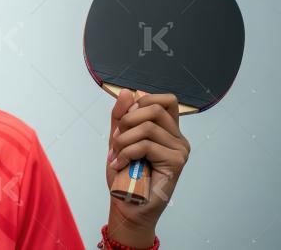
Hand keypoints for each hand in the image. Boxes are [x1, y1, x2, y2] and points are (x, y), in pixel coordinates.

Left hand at [105, 89, 190, 245]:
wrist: (126, 204)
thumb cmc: (124, 175)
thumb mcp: (118, 139)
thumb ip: (122, 116)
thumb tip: (128, 91)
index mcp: (168, 131)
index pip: (167, 100)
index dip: (144, 101)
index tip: (125, 119)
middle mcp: (178, 138)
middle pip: (155, 108)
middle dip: (127, 120)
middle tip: (116, 139)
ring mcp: (180, 150)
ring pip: (148, 126)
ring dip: (124, 140)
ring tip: (116, 156)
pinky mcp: (176, 162)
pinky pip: (146, 145)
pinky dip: (126, 153)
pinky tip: (120, 164)